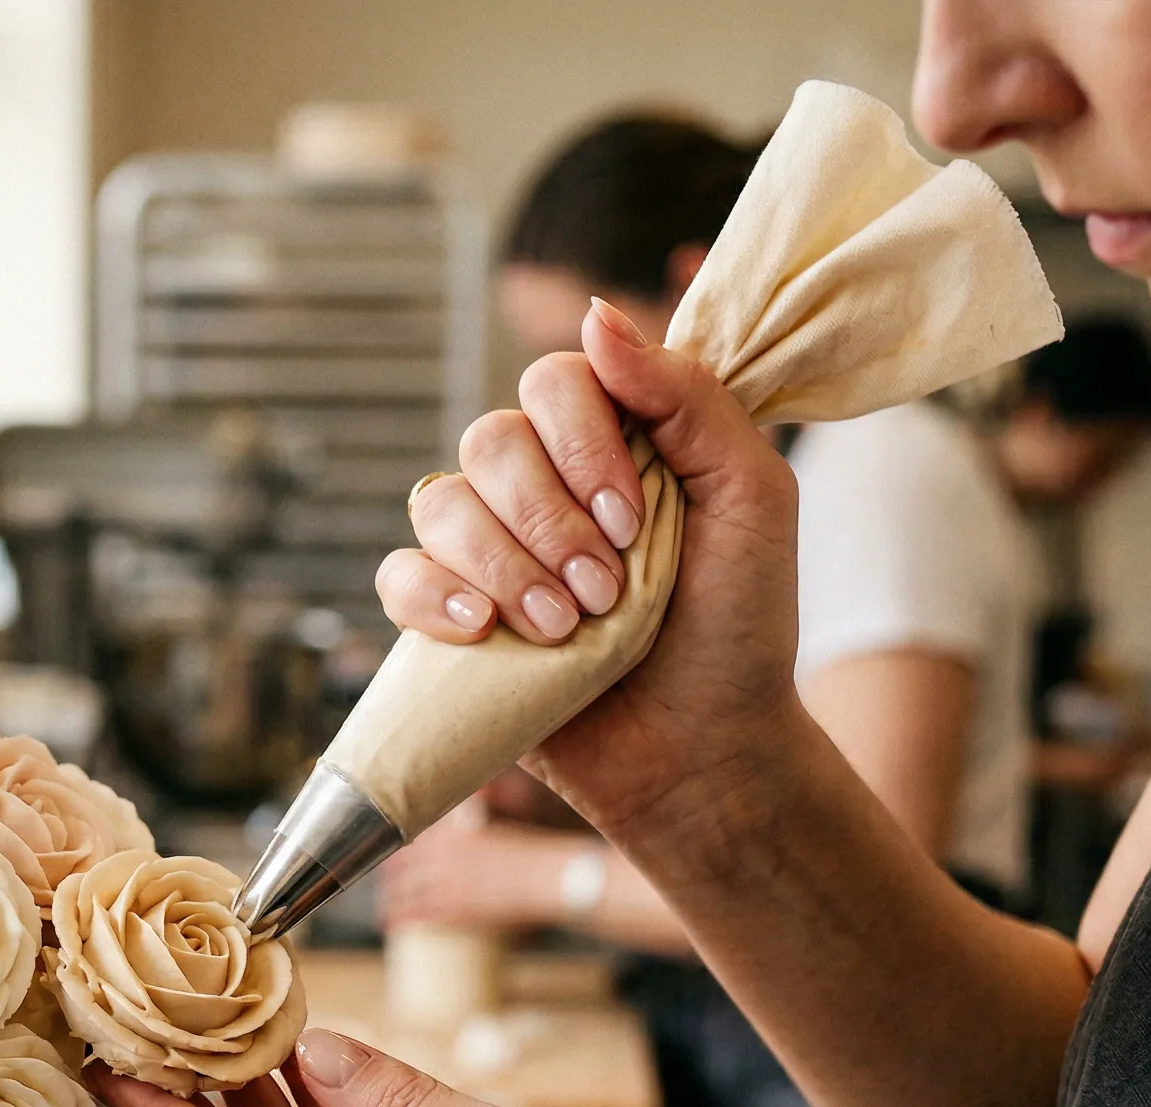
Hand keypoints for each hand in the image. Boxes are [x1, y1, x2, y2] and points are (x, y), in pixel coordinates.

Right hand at [378, 302, 803, 853]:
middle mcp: (541, 486)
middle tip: (604, 592)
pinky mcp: (450, 621)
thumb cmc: (741, 625)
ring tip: (563, 628)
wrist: (705, 749)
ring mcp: (490, 552)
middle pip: (492, 440)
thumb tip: (594, 314)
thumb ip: (688, 397)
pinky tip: (486, 632)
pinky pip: (399, 575)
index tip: (631, 520)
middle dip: (548, 521)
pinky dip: (434, 598)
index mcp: (611, 442)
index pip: (556, 380)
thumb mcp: (751, 495)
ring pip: (440, 502)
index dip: (582, 442)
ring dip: (504, 565)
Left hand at [378, 820, 575, 930]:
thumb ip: (471, 825)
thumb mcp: (494, 832)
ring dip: (390, 900)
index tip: (390, 859)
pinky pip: (419, 914)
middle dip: (389, 878)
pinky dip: (401, 918)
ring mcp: (446, 883)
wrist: (542, 878)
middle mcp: (443, 856)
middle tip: (382, 885)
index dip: (397, 852)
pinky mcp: (455, 908)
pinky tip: (390, 924)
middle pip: (402, 867)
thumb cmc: (527, 854)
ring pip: (405, 892)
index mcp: (452, 833)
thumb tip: (467, 814)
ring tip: (382, 908)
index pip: (412, 841)